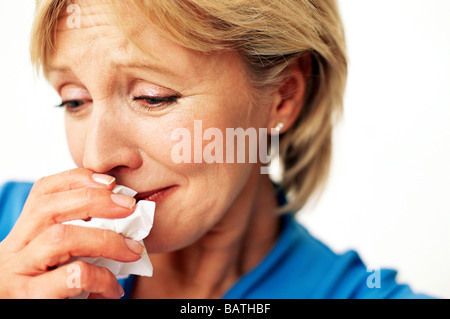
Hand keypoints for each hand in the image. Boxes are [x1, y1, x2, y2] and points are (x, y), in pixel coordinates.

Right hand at [0, 168, 142, 297]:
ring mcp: (17, 275)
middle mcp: (14, 250)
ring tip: (132, 249)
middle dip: (97, 200)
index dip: (77, 179)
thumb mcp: (59, 259)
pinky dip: (102, 278)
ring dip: (106, 239)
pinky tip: (114, 289)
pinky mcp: (29, 299)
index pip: (42, 192)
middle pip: (50, 208)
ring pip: (61, 238)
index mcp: (24, 234)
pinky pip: (73, 277)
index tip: (111, 181)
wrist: (23, 311)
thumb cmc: (49, 289)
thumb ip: (81, 237)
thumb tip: (126, 218)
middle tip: (130, 207)